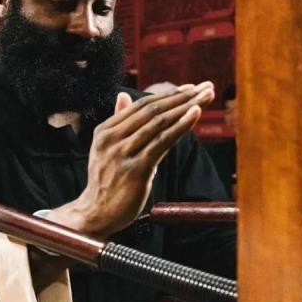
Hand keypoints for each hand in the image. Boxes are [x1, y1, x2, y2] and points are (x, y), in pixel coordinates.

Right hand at [74, 82, 213, 237]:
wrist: (95, 214)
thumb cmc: (106, 182)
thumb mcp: (106, 149)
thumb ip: (118, 123)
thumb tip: (123, 96)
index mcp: (105, 131)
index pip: (140, 106)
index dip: (167, 95)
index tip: (190, 88)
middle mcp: (112, 139)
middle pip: (151, 110)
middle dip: (181, 97)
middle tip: (205, 87)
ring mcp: (122, 153)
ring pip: (158, 123)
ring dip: (186, 107)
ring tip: (207, 97)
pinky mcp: (136, 170)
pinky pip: (162, 142)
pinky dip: (181, 126)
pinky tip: (195, 114)